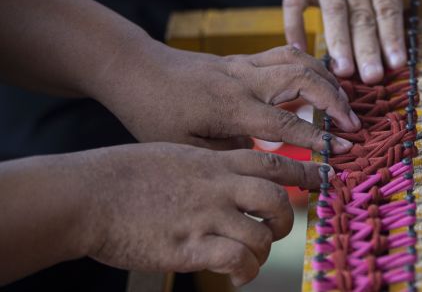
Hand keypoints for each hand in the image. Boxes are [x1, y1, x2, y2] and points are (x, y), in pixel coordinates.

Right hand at [80, 143, 325, 285]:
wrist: (89, 194)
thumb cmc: (126, 174)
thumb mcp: (175, 155)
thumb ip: (207, 165)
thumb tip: (228, 175)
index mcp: (214, 163)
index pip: (272, 161)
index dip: (305, 171)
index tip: (326, 178)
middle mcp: (217, 186)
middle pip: (276, 197)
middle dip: (287, 217)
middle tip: (277, 229)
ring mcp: (205, 215)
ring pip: (261, 233)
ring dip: (264, 249)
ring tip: (251, 257)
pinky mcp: (189, 246)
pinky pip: (237, 258)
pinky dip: (246, 269)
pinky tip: (238, 274)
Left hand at [96, 44, 359, 153]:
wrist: (136, 70)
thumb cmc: (155, 113)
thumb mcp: (186, 147)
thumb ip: (230, 154)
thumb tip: (265, 158)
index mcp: (232, 107)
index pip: (288, 123)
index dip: (320, 138)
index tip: (344, 151)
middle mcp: (245, 80)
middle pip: (304, 79)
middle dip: (336, 100)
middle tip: (354, 124)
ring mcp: (246, 64)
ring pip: (299, 59)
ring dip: (328, 79)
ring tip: (344, 102)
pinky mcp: (244, 58)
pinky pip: (286, 53)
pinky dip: (310, 65)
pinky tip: (319, 79)